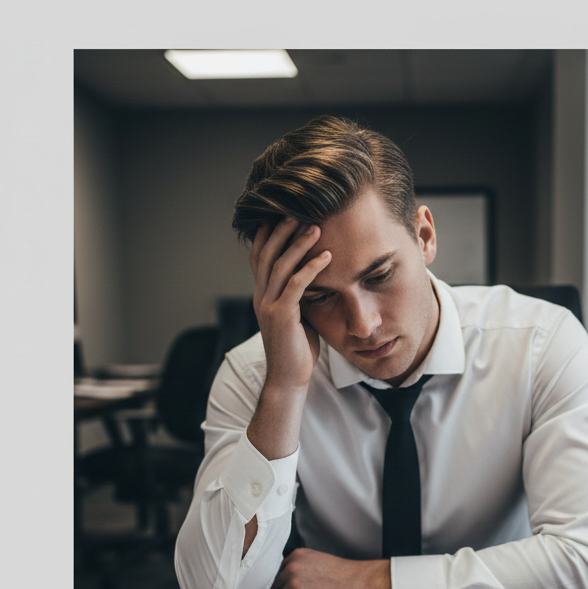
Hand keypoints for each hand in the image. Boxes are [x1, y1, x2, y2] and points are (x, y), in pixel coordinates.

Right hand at [249, 219, 330, 391]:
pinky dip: (311, 268)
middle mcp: (261, 297)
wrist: (287, 379)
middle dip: (282, 230)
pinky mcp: (282, 315)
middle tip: (300, 209)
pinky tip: (327, 257)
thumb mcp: (296, 317)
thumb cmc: (296, 350)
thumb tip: (314, 281)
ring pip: (280, 265)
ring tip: (315, 226)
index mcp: (262, 295)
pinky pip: (297, 285)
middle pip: (266, 254)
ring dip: (298, 243)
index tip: (284, 214)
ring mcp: (269, 305)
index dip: (268, 234)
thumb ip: (298, 297)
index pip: (260, 257)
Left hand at [271, 549, 391, 588]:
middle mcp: (291, 567)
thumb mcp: (318, 559)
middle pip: (275, 584)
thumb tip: (286, 577)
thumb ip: (300, 564)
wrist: (358, 582)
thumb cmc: (343, 573)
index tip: (291, 587)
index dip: (284, 581)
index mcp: (296, 555)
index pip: (277, 570)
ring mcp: (293, 583)